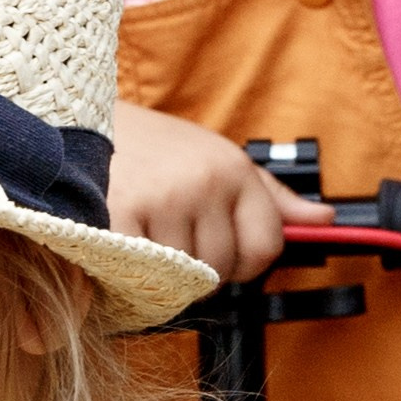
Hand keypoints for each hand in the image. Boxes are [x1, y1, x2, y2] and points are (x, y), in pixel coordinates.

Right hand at [108, 101, 331, 282]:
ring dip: (161, 273)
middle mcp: (206, 182)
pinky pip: (144, 275)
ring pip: (183, 279)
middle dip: (197, 268)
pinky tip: (121, 246)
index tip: (215, 249)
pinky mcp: (122, 216)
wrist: (75, 120)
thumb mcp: (216, 159)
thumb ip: (271, 196)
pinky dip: (130, 274)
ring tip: (141, 236)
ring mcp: (165, 199)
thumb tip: (324, 220)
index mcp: (234, 168)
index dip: (242, 261)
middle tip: (167, 237)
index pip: (265, 248)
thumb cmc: (149, 146)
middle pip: (222, 270)